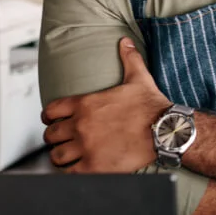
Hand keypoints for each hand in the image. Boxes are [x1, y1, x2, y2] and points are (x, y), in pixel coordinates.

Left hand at [41, 37, 171, 172]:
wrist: (165, 130)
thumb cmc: (152, 106)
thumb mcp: (138, 78)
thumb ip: (128, 58)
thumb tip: (125, 41)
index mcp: (85, 104)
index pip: (50, 111)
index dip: (49, 117)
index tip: (54, 122)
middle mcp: (80, 125)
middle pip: (50, 135)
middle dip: (55, 138)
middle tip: (64, 141)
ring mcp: (86, 147)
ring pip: (56, 156)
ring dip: (61, 156)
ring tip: (69, 157)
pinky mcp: (94, 167)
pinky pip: (69, 173)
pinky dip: (71, 172)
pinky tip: (79, 169)